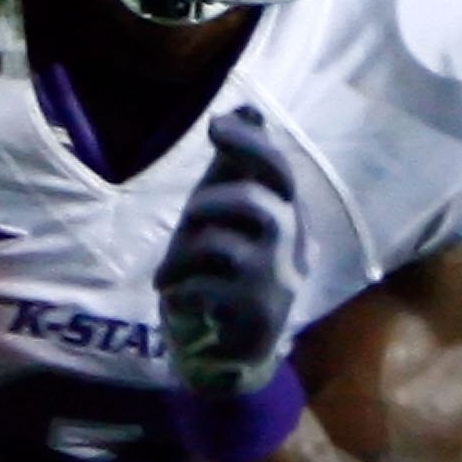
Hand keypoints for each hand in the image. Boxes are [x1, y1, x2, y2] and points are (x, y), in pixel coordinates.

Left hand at [156, 106, 303, 396]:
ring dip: (184, 249)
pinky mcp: (254, 314)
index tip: (215, 125)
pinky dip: (180, 286)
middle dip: (213, 195)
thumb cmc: (230, 276)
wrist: (236, 352)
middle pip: (260, 200)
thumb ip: (236, 170)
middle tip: (187, 208)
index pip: (280, 173)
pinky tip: (174, 295)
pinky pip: (204, 285)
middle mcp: (293, 249)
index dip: (249, 145)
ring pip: (223, 243)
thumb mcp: (230, 218)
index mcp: (291, 221)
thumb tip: (247, 109)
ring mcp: (276, 282)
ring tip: (169, 268)